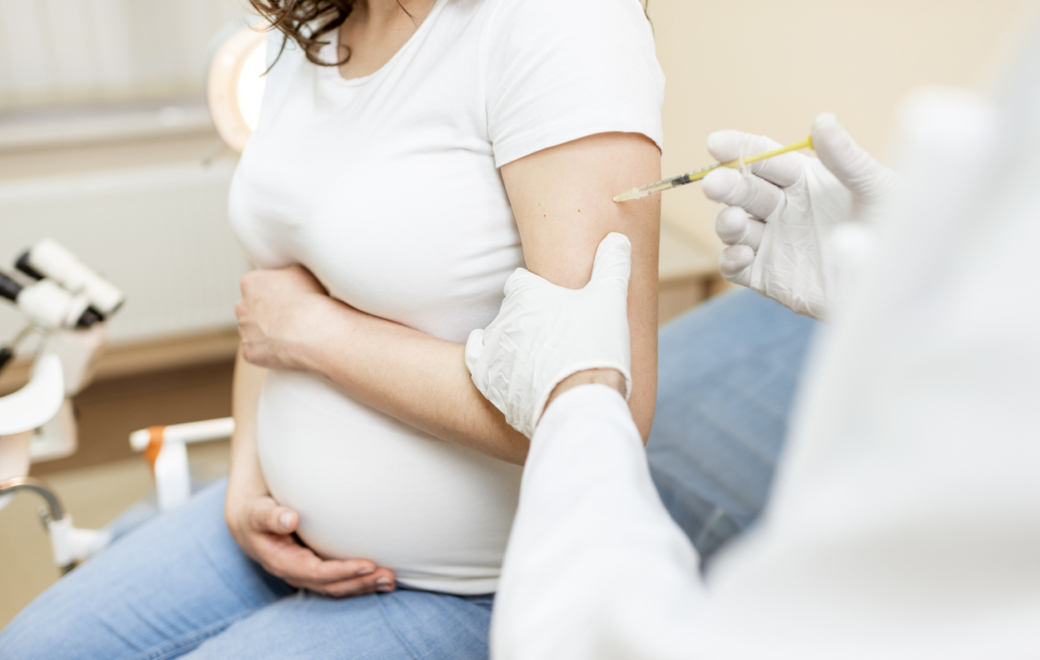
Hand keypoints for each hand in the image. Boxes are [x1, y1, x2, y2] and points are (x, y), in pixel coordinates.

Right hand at [225, 492, 395, 596]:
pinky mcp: (315, 569)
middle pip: (332, 585)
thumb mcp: (258, 512)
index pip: (317, 572)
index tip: (368, 564)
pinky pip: (339, 581)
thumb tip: (289, 519)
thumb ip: (271, 516)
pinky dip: (359, 581)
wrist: (249, 522)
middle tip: (388, 576)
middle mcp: (296, 573)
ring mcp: (306, 574)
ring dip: (364, 585)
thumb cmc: (256, 513)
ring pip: (338, 587)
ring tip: (390, 581)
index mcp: (282, 562)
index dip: (343, 571)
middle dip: (360, 582)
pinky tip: (379, 578)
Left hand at [236, 265, 333, 369]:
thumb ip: (285, 273)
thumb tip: (285, 275)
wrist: (311, 330)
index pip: (256, 287)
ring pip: (254, 332)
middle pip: (251, 310)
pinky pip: (259, 352)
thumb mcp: (300, 272)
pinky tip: (287, 349)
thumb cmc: (309, 299)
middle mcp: (241, 306)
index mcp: (250, 283)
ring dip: (268, 334)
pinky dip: (270, 352)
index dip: (272, 294)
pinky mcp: (249, 351)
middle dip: (266, 314)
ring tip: (291, 336)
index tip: (285, 300)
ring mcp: (244, 330)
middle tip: (288, 319)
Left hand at [466, 233, 632, 437]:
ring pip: (497, 339)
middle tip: (552, 334)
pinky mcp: (487, 381)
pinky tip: (507, 370)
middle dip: (528, 320)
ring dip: (513, 345)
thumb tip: (616, 239)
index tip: (552, 302)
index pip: (520, 282)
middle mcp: (503, 319)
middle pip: (510, 312)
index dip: (536, 291)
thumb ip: (612, 266)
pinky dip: (492, 367)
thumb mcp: (611, 299)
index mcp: (527, 295)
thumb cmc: (594, 347)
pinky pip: (479, 366)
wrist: (577, 402)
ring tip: (538, 359)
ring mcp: (493, 352)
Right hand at [701, 112, 898, 320]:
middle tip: (715, 184)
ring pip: (732, 227)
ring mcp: (772, 242)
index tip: (716, 144)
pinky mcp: (767, 276)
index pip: (762, 157)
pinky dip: (730, 259)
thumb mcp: (876, 190)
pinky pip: (735, 266)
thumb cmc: (897, 230)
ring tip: (733, 222)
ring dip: (725, 222)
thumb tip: (822, 121)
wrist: (902, 287)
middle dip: (725, 185)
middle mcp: (782, 208)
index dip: (738, 149)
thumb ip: (846, 159)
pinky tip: (744, 254)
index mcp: (804, 179)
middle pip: (742, 191)